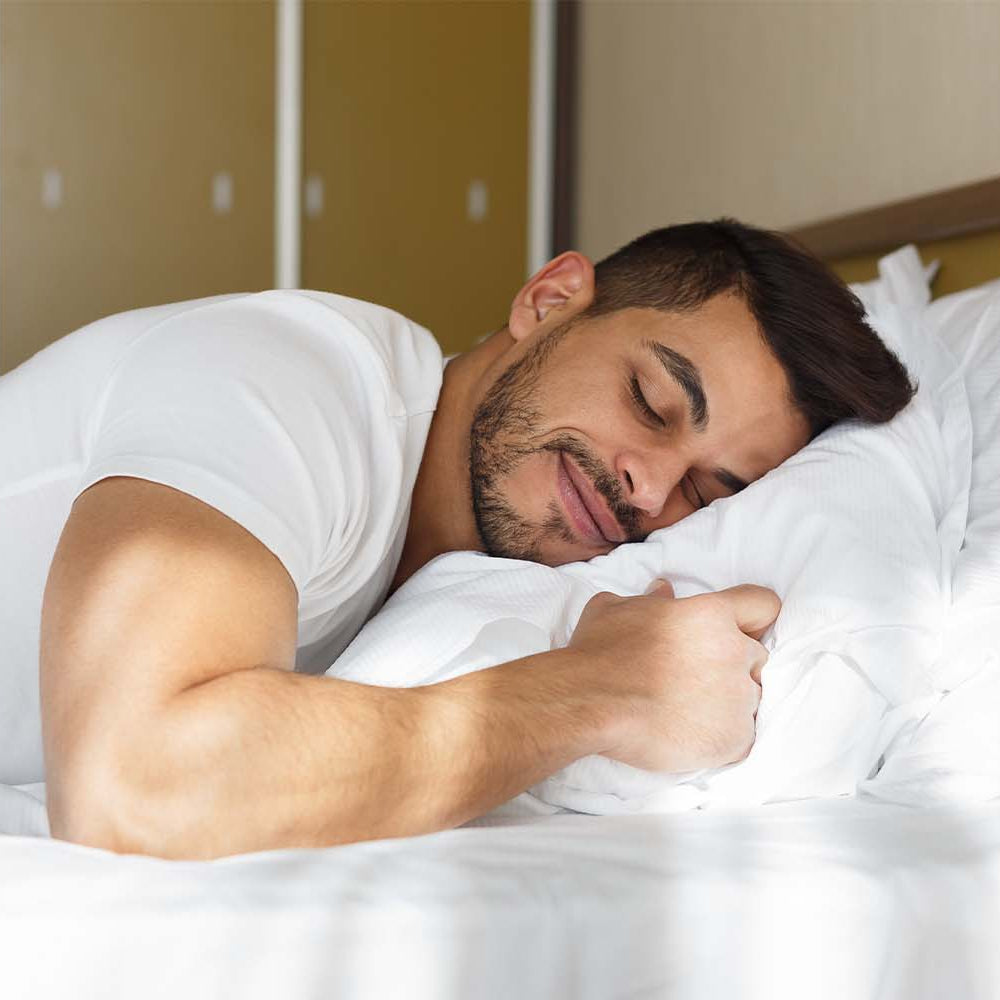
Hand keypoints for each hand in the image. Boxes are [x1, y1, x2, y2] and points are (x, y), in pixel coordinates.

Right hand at [567, 580, 778, 771]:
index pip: (763, 605)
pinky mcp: (734, 739)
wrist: (589, 703)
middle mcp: (734, 652)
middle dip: (732, 665)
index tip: (738, 630)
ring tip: (689, 712)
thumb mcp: (616, 609)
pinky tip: (691, 735)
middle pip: (756, 656)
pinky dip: (723, 739)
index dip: (752, 618)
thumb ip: (649, 599)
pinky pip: (744, 737)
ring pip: (751, 698)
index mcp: (712, 614)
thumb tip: (663, 591)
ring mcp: (738, 698)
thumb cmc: (599, 653)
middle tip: (696, 678)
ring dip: (728, 703)